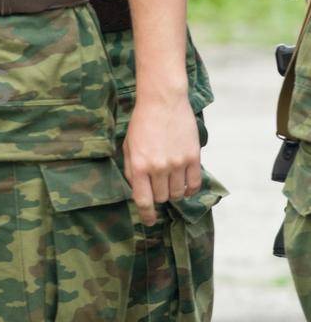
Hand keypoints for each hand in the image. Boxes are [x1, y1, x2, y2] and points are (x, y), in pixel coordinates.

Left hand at [123, 96, 201, 225]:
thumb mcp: (128, 147)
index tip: (149, 220)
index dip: (146, 215)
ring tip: (170, 182)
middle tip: (157, 185)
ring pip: (178, 193)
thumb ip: (131, 170)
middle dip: (158, 196)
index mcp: (139, 166)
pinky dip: (190, 189)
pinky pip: (194, 184)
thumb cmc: (141, 123)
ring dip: (173, 192)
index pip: (143, 201)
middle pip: (161, 198)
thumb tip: (138, 191)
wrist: (163, 101)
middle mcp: (158, 167)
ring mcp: (178, 163)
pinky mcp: (193, 157)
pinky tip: (185, 185)